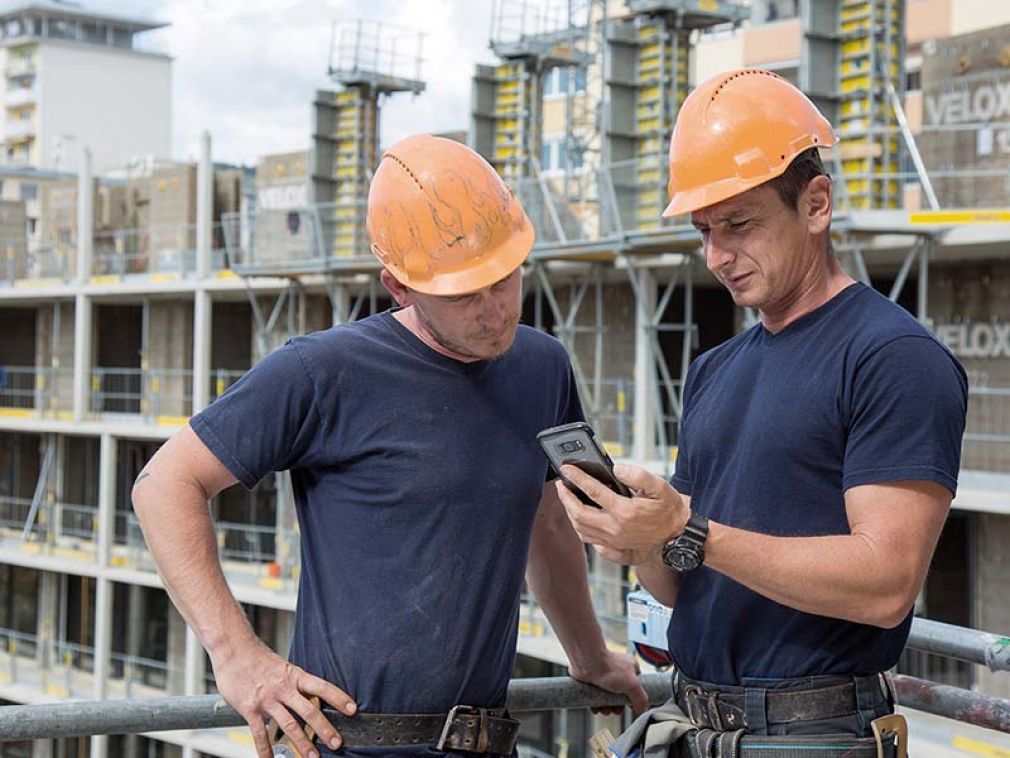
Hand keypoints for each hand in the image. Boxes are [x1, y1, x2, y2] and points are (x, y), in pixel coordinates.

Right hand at [210, 635, 356, 757]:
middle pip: (309, 711)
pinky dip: (265, 750)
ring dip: (302, 743)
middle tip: (337, 743)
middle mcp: (283, 688)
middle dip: (324, 729)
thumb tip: (310, 696)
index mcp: (294, 676)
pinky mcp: (250, 709)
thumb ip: (294, 683)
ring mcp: (267, 699)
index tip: (352, 709)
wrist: (233, 649)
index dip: (338, 698)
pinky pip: (259, 734)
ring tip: (313, 757)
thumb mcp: (282, 666)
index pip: (322, 687)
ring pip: (288, 725)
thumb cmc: (258, 658)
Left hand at [557, 464, 688, 562]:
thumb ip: (637, 475)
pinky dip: (582, 531)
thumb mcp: (659, 486)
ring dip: (571, 514)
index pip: (593, 491)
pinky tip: (581, 521)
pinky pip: (592, 543)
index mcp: (625, 511)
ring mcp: (615, 542)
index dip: (577, 478)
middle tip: (561, 485)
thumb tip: (616, 469)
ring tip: (568, 500)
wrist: (680, 535)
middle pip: (579, 514)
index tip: (566, 469)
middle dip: (566, 498)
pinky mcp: (617, 551)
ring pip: (582, 530)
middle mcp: (616, 529)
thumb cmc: (669, 508)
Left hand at [570, 649, 649, 714]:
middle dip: (618, 706)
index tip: (630, 706)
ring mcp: (604, 676)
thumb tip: (640, 710)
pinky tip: (596, 707)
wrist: (587, 663)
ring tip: (604, 710)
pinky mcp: (592, 682)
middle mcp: (617, 671)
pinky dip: (596, 705)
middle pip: (621, 695)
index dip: (633, 698)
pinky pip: (596, 697)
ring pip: (608, 698)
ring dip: (607, 707)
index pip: (636, 686)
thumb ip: (641, 699)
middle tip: (615, 710)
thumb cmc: (609, 668)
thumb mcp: (633, 685)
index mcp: (630, 668)